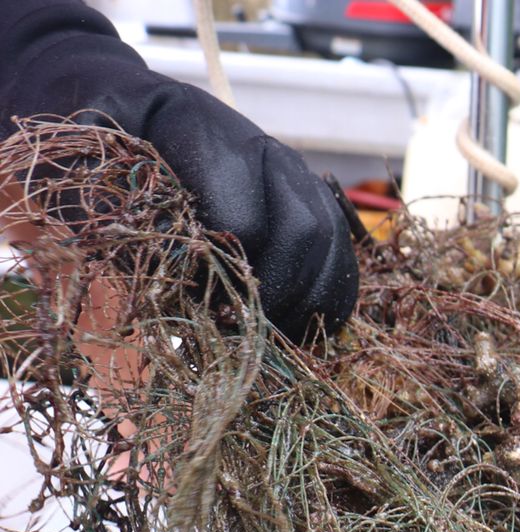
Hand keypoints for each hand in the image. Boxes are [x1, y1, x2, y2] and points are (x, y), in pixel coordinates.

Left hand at [0, 0, 358, 340]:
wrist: (135, 111)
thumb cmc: (106, 144)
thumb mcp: (86, 155)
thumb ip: (113, 201)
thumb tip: (170, 268)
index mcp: (205, 132)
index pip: (240, 219)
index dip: (220, 273)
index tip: (194, 305)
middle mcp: (263, 148)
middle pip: (303, 229)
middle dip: (278, 292)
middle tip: (243, 331)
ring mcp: (294, 174)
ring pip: (331, 243)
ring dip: (308, 301)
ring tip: (273, 339)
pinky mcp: (312, 201)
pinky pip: (341, 254)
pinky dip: (328, 299)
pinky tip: (299, 329)